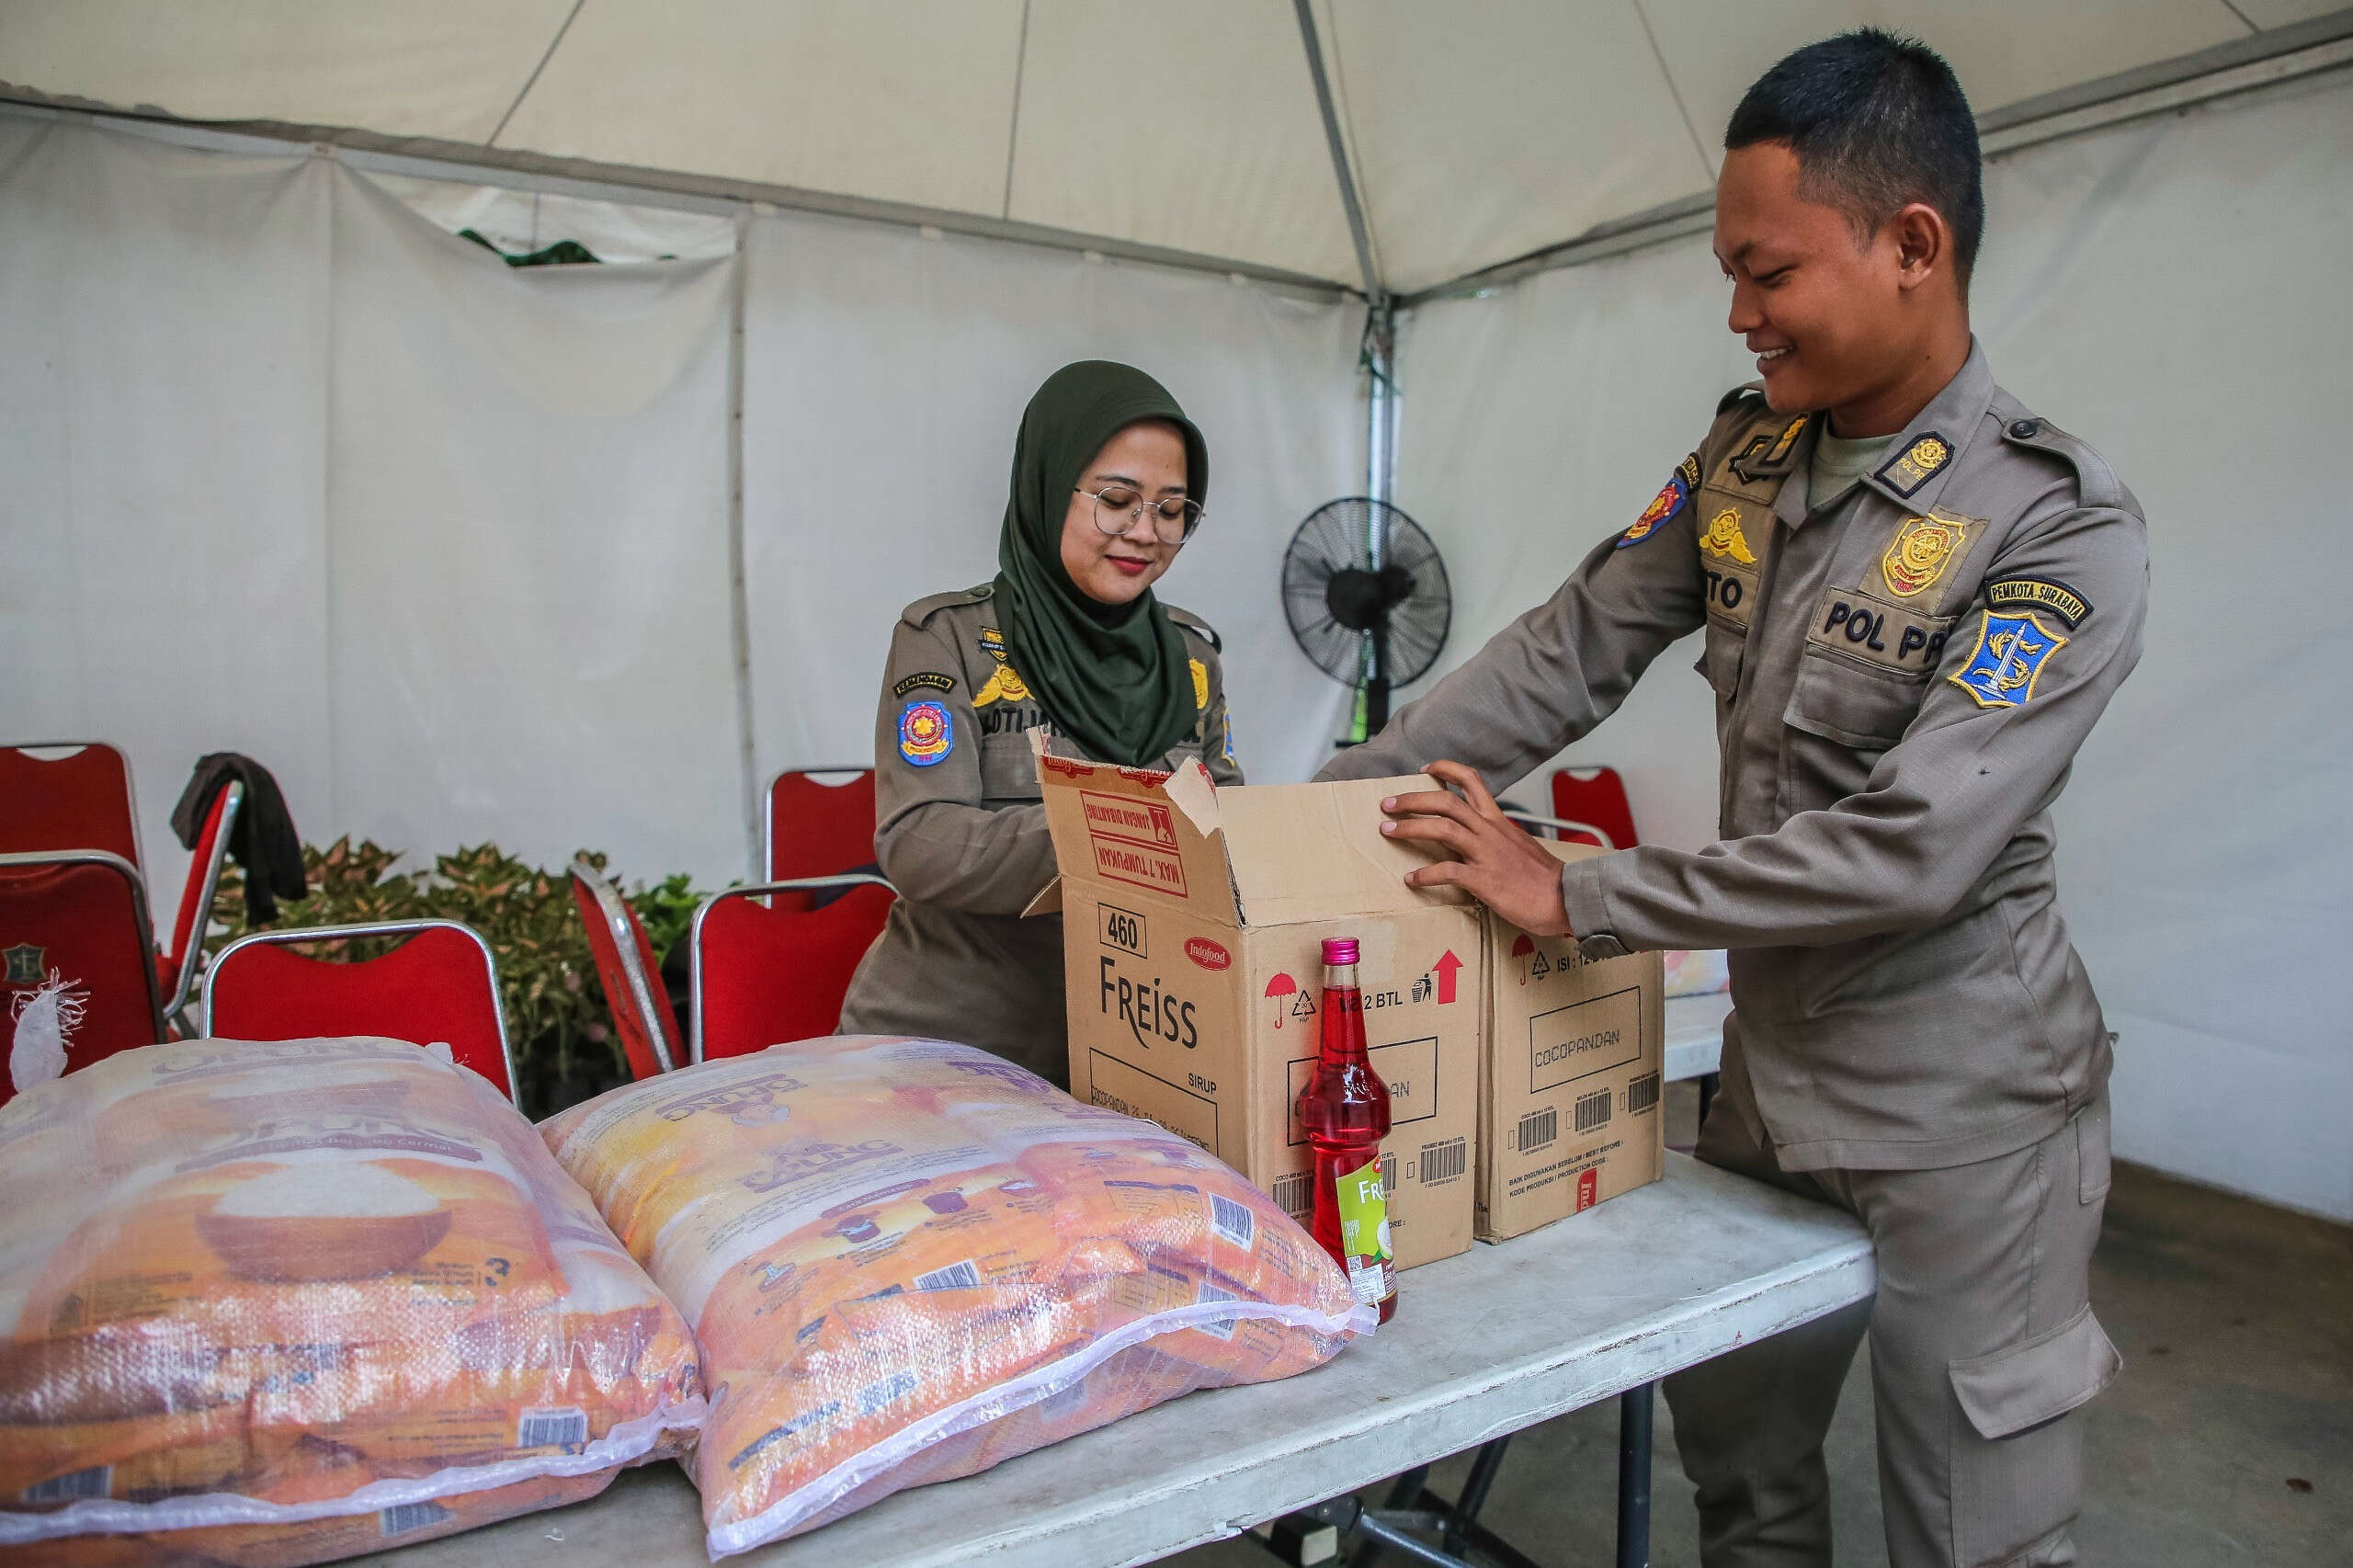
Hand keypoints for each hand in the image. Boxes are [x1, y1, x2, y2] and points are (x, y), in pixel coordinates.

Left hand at [1379, 760, 1575, 936]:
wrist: (1567, 898)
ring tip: (1388, 831)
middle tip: (1388, 804)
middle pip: (1446, 802)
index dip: (1445, 770)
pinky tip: (1412, 880)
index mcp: (1499, 821)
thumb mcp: (1519, 845)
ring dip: (1409, 828)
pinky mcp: (1485, 880)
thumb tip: (1474, 838)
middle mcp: (1490, 832)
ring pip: (1442, 829)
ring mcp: (1486, 854)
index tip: (1424, 769)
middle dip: (1412, 799)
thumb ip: (1496, 838)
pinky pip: (1448, 871)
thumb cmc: (1543, 878)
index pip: (1472, 781)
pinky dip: (1425, 874)